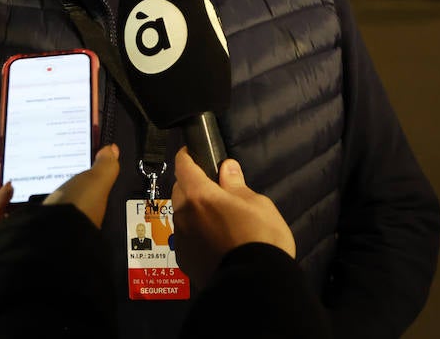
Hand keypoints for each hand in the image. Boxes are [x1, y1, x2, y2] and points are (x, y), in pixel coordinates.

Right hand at [0, 144, 120, 231]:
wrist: (53, 242)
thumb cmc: (77, 209)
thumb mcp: (97, 182)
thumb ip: (105, 166)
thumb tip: (111, 149)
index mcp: (70, 204)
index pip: (59, 180)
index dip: (50, 161)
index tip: (43, 142)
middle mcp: (47, 216)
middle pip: (29, 185)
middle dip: (20, 164)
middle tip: (12, 144)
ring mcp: (23, 226)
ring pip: (7, 197)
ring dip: (1, 174)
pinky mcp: (4, 233)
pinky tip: (5, 186)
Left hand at [170, 147, 294, 289]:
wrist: (255, 286)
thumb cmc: (260, 237)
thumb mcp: (257, 204)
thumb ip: (237, 186)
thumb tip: (227, 168)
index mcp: (199, 195)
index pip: (183, 166)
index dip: (186, 156)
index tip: (190, 152)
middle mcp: (183, 215)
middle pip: (179, 191)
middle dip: (190, 184)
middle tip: (209, 188)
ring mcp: (181, 240)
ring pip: (181, 215)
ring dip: (192, 211)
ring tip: (213, 218)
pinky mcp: (184, 262)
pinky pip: (186, 238)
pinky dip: (194, 234)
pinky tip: (211, 242)